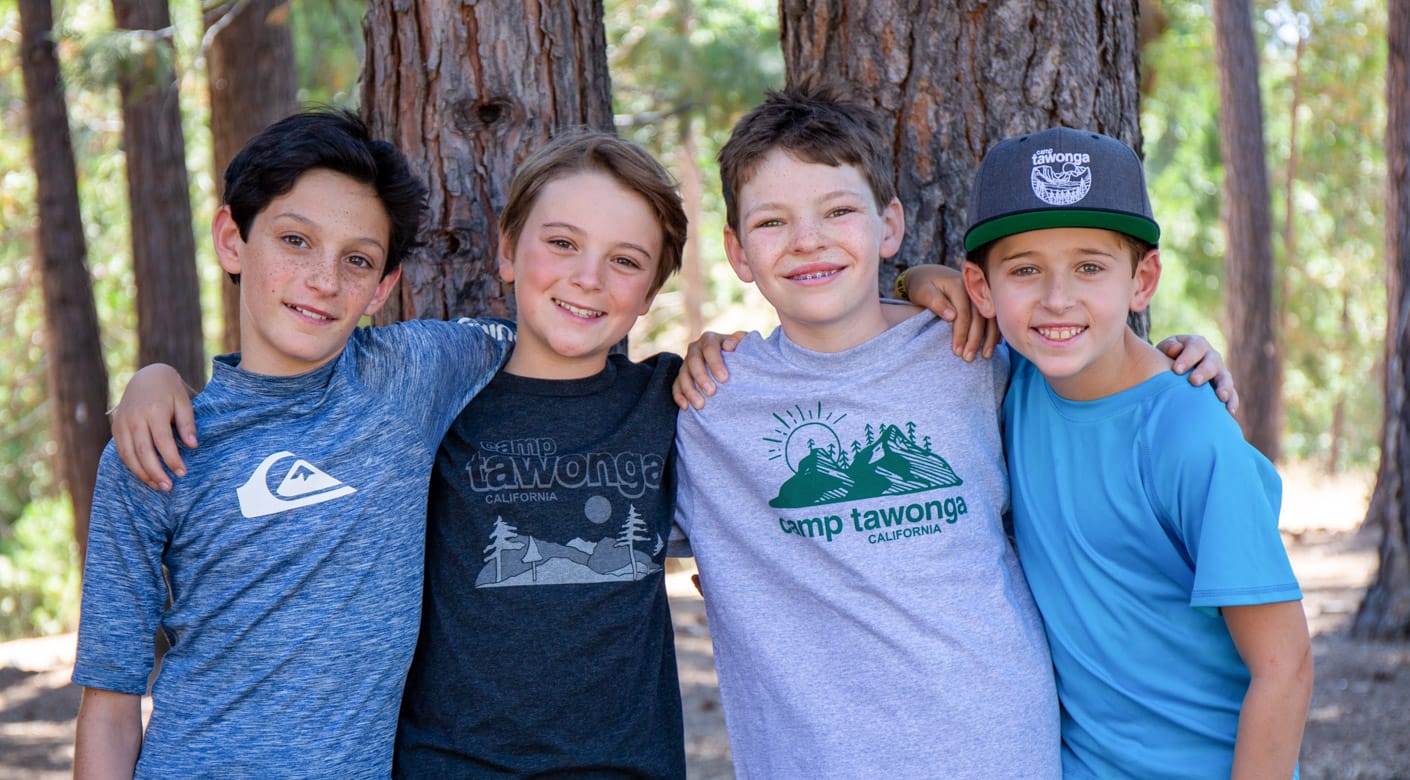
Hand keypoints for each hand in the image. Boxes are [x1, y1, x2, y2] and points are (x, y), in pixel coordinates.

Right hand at [111, 364, 197, 490]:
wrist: (146, 377)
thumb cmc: (170, 392)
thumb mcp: (184, 402)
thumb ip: (188, 424)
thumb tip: (193, 446)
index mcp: (154, 410)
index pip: (162, 440)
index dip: (172, 459)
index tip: (182, 473)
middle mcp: (135, 418)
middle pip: (143, 451)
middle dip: (155, 471)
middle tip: (168, 487)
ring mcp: (122, 423)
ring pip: (129, 454)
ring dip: (142, 473)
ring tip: (157, 486)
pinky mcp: (116, 428)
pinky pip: (122, 451)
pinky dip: (132, 466)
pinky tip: (145, 476)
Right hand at [673, 330, 748, 409]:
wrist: (732, 362)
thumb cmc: (740, 353)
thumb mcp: (744, 344)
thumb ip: (741, 340)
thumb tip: (729, 346)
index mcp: (710, 339)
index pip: (710, 348)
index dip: (715, 363)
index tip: (724, 378)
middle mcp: (695, 349)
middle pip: (693, 361)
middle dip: (701, 377)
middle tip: (711, 392)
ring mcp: (686, 363)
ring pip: (683, 375)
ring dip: (690, 390)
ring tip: (700, 405)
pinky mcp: (681, 376)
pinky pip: (676, 386)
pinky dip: (679, 396)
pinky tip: (686, 407)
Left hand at [899, 265, 1000, 360]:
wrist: (929, 274)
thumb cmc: (922, 285)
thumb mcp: (922, 291)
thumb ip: (935, 302)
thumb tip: (952, 316)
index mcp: (958, 285)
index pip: (964, 312)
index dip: (961, 333)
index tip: (957, 351)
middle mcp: (973, 289)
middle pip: (980, 316)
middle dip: (976, 339)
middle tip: (968, 358)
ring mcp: (980, 294)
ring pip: (991, 317)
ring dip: (990, 337)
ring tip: (986, 356)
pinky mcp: (983, 300)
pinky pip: (993, 316)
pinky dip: (995, 331)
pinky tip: (994, 345)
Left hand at [1157, 335, 1239, 415]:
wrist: (1175, 369)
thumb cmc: (1167, 358)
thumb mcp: (1165, 349)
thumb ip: (1168, 347)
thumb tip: (1175, 349)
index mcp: (1197, 344)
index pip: (1196, 347)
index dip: (1187, 358)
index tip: (1176, 370)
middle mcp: (1211, 357)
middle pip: (1212, 362)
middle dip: (1204, 372)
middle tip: (1194, 382)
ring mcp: (1219, 372)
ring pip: (1225, 378)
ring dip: (1224, 387)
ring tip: (1221, 397)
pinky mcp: (1223, 387)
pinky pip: (1232, 395)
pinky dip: (1232, 402)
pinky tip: (1229, 412)